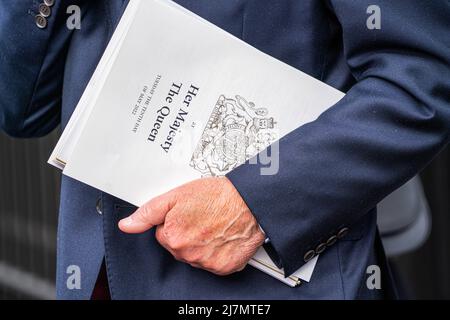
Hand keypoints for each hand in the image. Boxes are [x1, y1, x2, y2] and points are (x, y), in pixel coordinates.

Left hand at [118, 177, 264, 274]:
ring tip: (214, 225)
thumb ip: (148, 212)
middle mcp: (188, 254)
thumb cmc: (219, 196)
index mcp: (173, 236)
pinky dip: (217, 252)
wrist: (250, 202)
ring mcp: (207, 263)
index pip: (163, 234)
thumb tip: (127, 225)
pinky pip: (214, 263)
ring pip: (196, 255)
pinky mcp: (224, 267)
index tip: (188, 213)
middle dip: (187, 233)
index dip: (175, 221)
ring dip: (202, 244)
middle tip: (202, 217)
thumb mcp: (177, 195)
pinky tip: (223, 237)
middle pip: (178, 247)